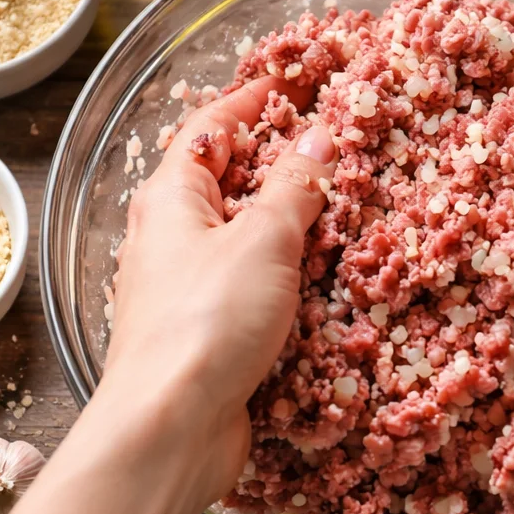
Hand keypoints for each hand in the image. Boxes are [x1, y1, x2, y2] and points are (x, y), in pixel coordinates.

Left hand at [102, 76, 336, 506]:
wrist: (171, 427)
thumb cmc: (207, 320)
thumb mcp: (262, 240)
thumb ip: (295, 187)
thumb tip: (319, 137)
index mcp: (171, 197)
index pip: (210, 127)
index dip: (251, 102)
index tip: (291, 86)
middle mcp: (172, 237)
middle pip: (228, 181)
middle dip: (278, 164)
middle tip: (333, 149)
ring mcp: (189, 287)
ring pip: (244, 238)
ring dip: (289, 224)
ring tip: (342, 210)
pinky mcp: (209, 330)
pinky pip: (253, 286)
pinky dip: (287, 275)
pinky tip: (324, 280)